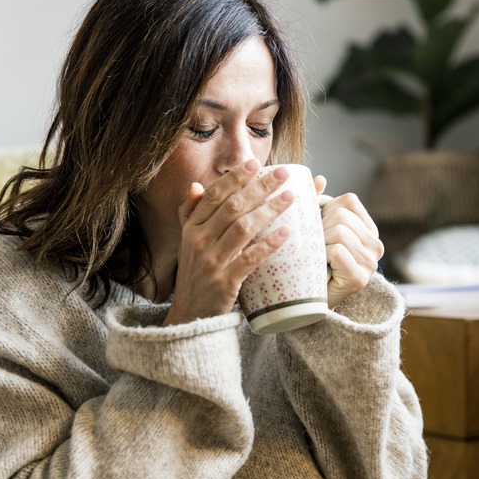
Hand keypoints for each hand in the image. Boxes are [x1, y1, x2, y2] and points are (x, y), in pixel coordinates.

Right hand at [164, 160, 294, 325]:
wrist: (189, 315)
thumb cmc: (195, 274)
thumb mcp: (187, 242)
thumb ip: (190, 213)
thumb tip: (196, 184)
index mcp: (191, 228)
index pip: (214, 195)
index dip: (235, 178)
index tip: (255, 163)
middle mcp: (198, 241)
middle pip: (232, 207)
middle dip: (259, 187)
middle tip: (283, 174)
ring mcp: (211, 262)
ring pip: (242, 228)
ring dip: (269, 210)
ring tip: (290, 197)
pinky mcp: (225, 282)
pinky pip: (250, 259)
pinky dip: (269, 244)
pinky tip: (287, 233)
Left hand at [313, 175, 383, 307]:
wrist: (308, 301)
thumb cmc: (312, 261)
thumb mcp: (316, 228)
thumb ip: (318, 203)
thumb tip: (319, 179)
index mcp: (368, 229)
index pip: (348, 201)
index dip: (327, 210)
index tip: (321, 229)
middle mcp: (376, 245)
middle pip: (341, 216)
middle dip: (321, 228)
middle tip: (317, 247)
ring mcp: (370, 263)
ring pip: (339, 232)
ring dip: (320, 244)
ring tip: (318, 257)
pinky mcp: (359, 278)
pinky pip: (337, 251)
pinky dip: (323, 256)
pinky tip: (321, 267)